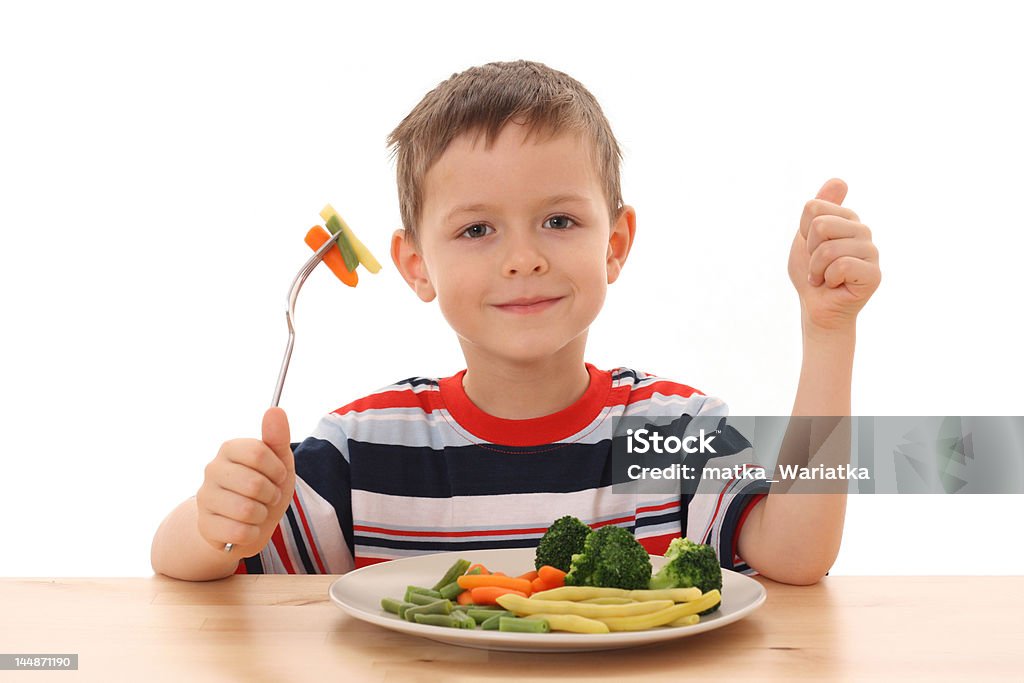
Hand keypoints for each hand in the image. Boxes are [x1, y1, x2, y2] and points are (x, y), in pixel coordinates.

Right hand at [195, 407, 295, 554]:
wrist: (248, 523)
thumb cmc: (265, 488)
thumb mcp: (279, 462)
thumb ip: (277, 437)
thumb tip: (275, 410)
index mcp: (229, 449)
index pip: (259, 453)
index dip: (277, 470)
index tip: (277, 475)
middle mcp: (212, 470)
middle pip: (255, 484)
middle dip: (271, 495)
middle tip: (267, 496)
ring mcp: (205, 498)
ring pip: (247, 511)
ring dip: (262, 515)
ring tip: (257, 511)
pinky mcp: (205, 526)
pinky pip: (240, 532)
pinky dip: (252, 533)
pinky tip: (246, 527)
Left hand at [788, 178, 880, 333]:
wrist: (817, 308)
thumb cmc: (811, 274)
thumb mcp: (806, 237)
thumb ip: (819, 207)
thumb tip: (839, 180)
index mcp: (847, 219)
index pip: (813, 207)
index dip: (803, 231)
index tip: (811, 247)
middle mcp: (863, 231)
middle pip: (821, 225)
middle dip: (810, 251)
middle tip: (818, 265)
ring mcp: (871, 251)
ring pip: (829, 248)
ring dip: (817, 269)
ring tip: (825, 277)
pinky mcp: (875, 274)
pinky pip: (842, 266)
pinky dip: (829, 279)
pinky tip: (835, 285)